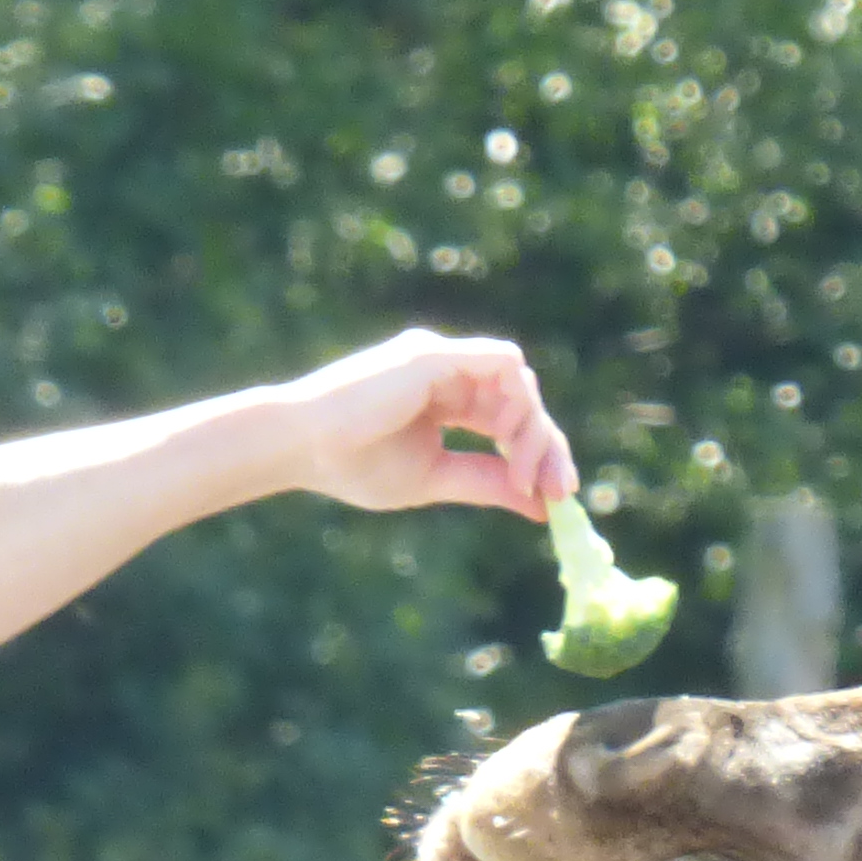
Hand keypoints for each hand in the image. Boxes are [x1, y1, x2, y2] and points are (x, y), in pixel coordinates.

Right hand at [264, 329, 575, 517]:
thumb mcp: (433, 479)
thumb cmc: (352, 464)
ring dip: (533, 432)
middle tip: (560, 492)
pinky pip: (502, 363)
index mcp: (448, 399)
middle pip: (523, 400)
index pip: (510, 420)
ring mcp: (444, 359)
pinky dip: (517, 403)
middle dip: (549, 447)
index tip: (556, 498)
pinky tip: (508, 443)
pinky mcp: (435, 355)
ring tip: (521, 477)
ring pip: (520, 382)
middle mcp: (451, 372)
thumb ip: (485, 482)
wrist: (301, 447)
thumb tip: (541, 505)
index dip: (539, 455)